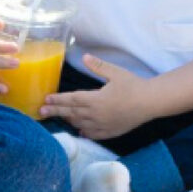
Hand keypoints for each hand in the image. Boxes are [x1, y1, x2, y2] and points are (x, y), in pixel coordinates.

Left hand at [39, 53, 156, 140]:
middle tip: (41, 113)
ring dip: (68, 120)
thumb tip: (84, 57)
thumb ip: (98, 66)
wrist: (151, 102)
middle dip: (56, 111)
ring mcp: (102, 125)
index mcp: (96, 99)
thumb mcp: (116, 73)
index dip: (58, 100)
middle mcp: (96, 114)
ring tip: (59, 117)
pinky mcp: (110, 132)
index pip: (71, 100)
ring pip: (80, 124)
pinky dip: (84, 132)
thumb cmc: (134, 85)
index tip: (46, 100)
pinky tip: (79, 130)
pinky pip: (93, 134)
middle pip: (71, 113)